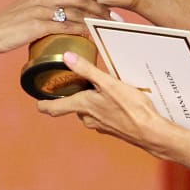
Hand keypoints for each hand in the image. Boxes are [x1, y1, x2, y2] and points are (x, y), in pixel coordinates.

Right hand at [0, 0, 110, 57]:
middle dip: (100, 5)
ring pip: (75, 12)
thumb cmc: (8, 23)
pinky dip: (81, 30)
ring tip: (109, 26)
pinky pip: (66, 26)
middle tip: (114, 13)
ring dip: (95, 19)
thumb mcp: (27, 8)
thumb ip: (43, 6)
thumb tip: (58, 13)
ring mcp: (41, 10)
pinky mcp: (38, 25)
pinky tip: (91, 35)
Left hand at [36, 51, 172, 155]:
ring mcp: (100, 125)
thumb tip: (66, 57)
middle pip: (75, 106)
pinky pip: (103, 115)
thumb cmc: (131, 108)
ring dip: (93, 100)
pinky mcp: (112, 128)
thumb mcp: (109, 83)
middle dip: (77, 95)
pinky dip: (106, 107)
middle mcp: (88, 118)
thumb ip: (86, 70)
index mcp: (83, 106)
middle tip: (79, 82)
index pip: (55, 108)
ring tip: (104, 88)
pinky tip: (119, 100)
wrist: (151, 132)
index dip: (44, 104)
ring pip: (90, 110)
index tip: (38, 102)